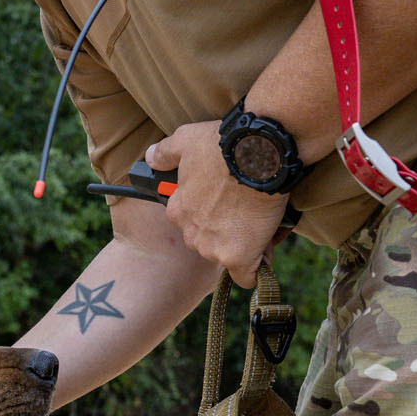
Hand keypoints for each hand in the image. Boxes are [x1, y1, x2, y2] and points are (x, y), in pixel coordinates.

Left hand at [146, 120, 290, 287]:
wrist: (257, 152)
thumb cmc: (223, 144)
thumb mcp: (186, 139)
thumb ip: (165, 153)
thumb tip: (150, 159)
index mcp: (178, 209)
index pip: (191, 222)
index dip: (211, 215)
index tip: (227, 203)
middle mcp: (191, 232)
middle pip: (209, 241)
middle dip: (227, 232)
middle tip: (247, 212)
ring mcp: (213, 246)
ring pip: (228, 255)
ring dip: (243, 245)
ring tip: (262, 222)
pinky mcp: (238, 257)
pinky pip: (246, 276)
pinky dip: (257, 268)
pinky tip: (265, 252)